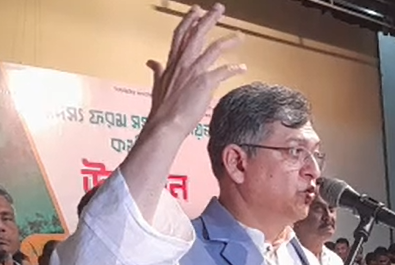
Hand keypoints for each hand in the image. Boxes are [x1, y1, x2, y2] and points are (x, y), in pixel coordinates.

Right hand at [144, 3, 245, 138]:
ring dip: (229, 40)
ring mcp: (195, 71)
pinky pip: (224, 71)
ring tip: (240, 35)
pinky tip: (242, 67)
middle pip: (197, 34)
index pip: (181, 34)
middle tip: (219, 8)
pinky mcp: (205, 83)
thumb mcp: (157, 85)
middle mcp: (183, 63)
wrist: (165, 124)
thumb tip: (152, 62)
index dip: (189, 20)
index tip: (197, 10)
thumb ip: (158, 71)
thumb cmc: (161, 109)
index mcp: (172, 62)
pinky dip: (234, 68)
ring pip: (214, 48)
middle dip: (209, 19)